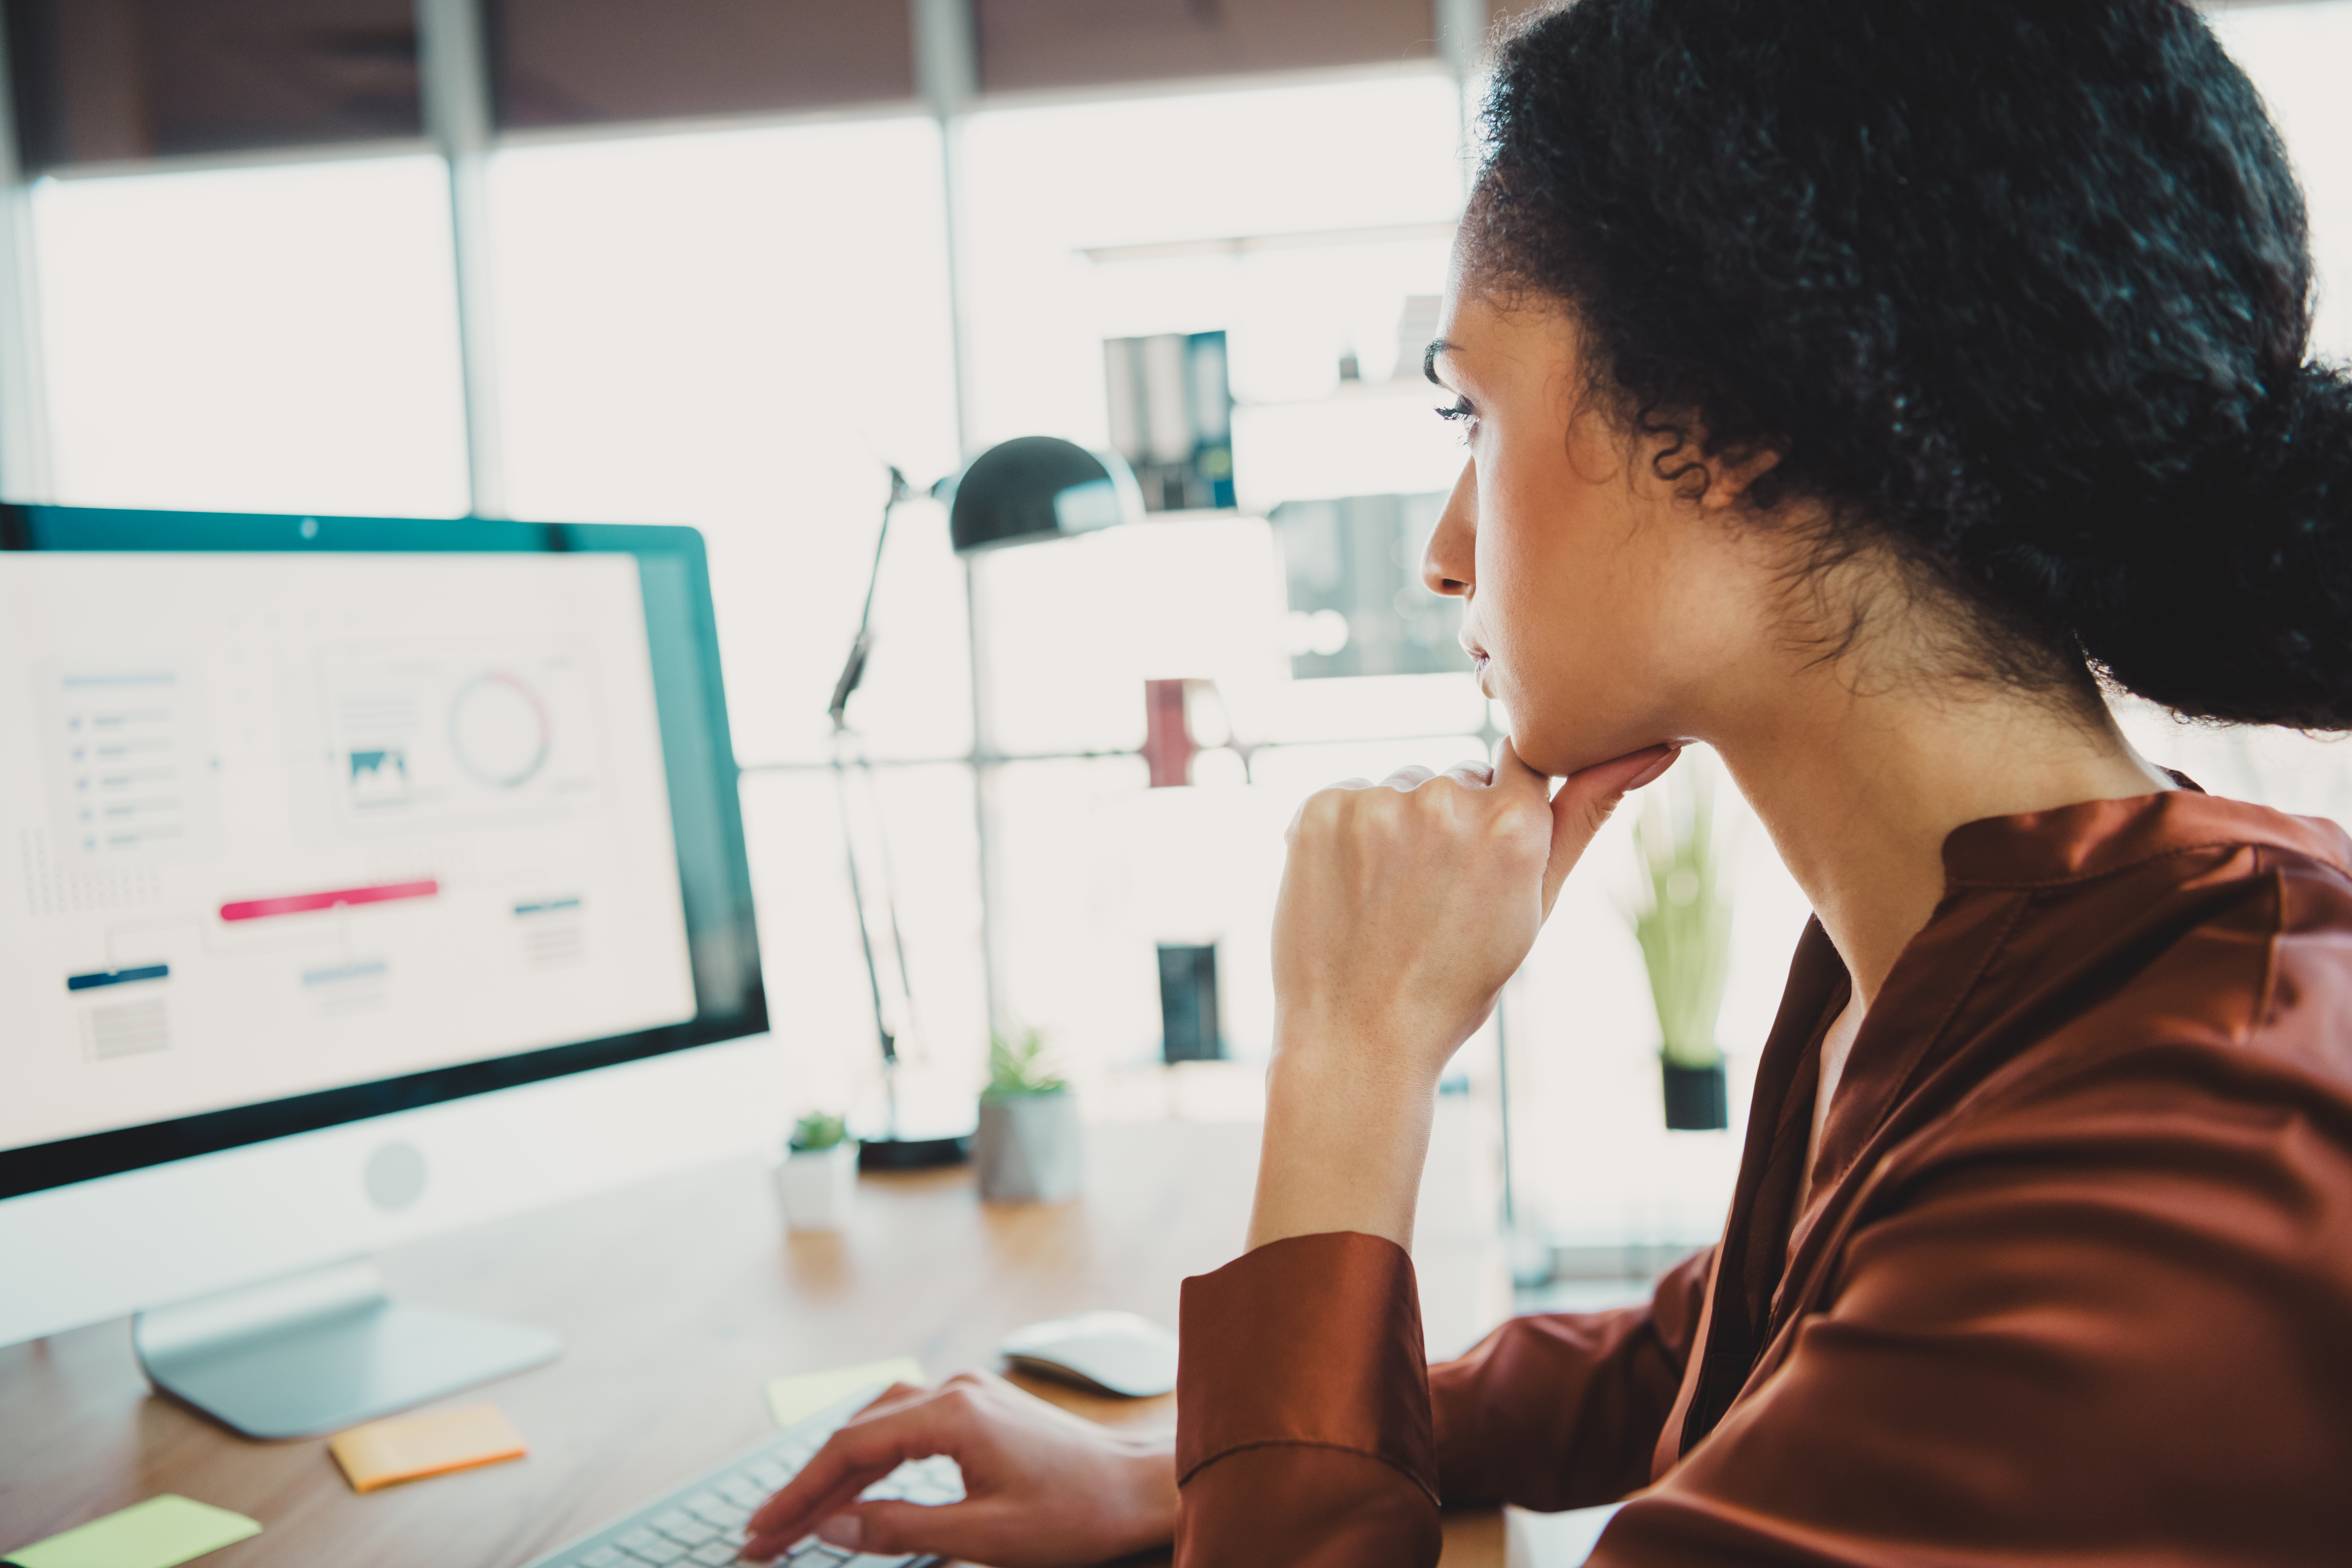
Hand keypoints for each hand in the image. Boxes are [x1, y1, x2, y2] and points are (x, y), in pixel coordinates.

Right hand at [739, 1371, 1176, 1567]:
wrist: (1139, 1486)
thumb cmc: (1077, 1512)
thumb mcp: (985, 1536)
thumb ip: (902, 1528)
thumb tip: (830, 1527)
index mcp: (953, 1413)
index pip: (851, 1450)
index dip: (800, 1493)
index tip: (762, 1531)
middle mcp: (954, 1390)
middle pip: (855, 1435)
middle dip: (805, 1487)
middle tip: (762, 1536)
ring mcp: (967, 1394)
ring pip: (876, 1426)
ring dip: (834, 1472)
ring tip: (794, 1518)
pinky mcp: (977, 1408)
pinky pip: (905, 1427)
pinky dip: (871, 1460)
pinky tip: (850, 1490)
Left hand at [1248, 738, 1678, 1250]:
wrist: (1360, 1038)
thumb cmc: (1456, 982)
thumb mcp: (1535, 906)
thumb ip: (1584, 817)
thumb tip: (1654, 747)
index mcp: (1515, 824)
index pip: (1520, 761)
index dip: (1500, 807)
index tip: (1481, 851)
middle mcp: (1450, 800)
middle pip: (1457, 778)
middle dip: (1450, 823)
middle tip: (1431, 899)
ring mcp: (1379, 803)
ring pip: (1401, 787)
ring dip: (1396, 826)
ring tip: (1388, 900)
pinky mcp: (1322, 809)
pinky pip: (1348, 795)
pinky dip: (1347, 833)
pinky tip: (1349, 889)